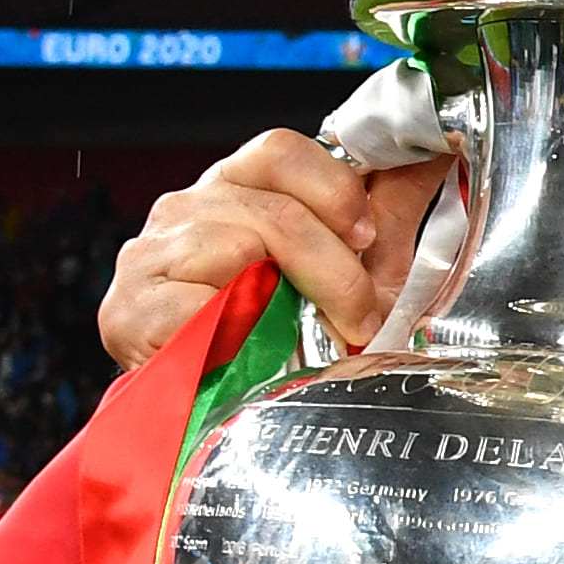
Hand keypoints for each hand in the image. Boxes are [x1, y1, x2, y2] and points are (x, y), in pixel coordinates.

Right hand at [98, 130, 456, 371]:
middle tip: (360, 317)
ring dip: (292, 304)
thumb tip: (436, 148)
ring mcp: (150, 255)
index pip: (278, 150)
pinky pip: (195, 307)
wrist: (211, 415)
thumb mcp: (349, 269)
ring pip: (238, 249)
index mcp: (234, 189)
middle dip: (334, 268)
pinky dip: (232, 333)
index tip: (367, 234)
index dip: (332, 186)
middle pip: (271, 207)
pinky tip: (243, 350)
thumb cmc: (280, 336)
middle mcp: (185, 210)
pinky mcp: (128, 308)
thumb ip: (385, 208)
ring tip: (310, 342)